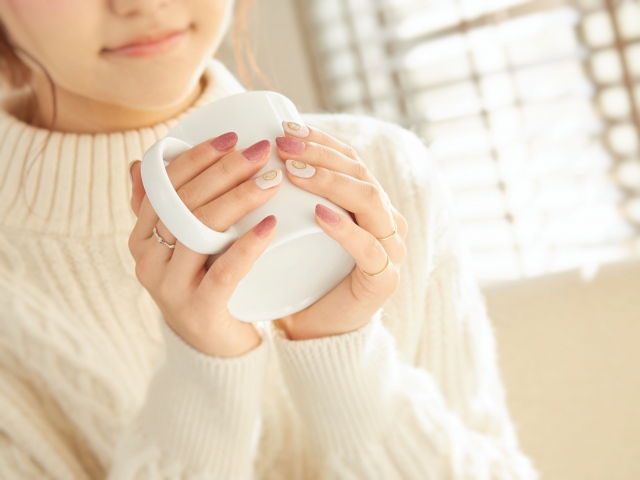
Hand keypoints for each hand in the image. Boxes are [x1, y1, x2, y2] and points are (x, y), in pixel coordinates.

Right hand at [128, 133, 282, 356]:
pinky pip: (224, 271)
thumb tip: (141, 163)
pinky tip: (271, 224)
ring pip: (201, 231)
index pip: (163, 185)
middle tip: (261, 152)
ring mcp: (169, 287)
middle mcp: (146, 259)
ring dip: (238, 199)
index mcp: (140, 236)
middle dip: (225, 171)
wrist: (212, 347)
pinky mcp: (198, 310)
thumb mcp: (181, 245)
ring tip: (272, 180)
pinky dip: (248, 245)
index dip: (197, 157)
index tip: (234, 137)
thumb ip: (164, 209)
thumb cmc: (204, 283)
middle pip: (184, 203)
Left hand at [272, 121, 407, 339]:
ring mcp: (391, 249)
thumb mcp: (297, 229)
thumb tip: (252, 156)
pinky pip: (369, 249)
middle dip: (320, 153)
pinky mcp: (384, 279)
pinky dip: (344, 229)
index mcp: (369, 205)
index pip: (351, 160)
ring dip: (330, 181)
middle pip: (360, 173)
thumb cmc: (302, 276)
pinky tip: (319, 214)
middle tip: (282, 144)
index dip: (321, 139)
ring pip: (368, 201)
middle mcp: (386, 221)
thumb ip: (291, 198)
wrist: (316, 331)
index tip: (285, 127)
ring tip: (294, 171)